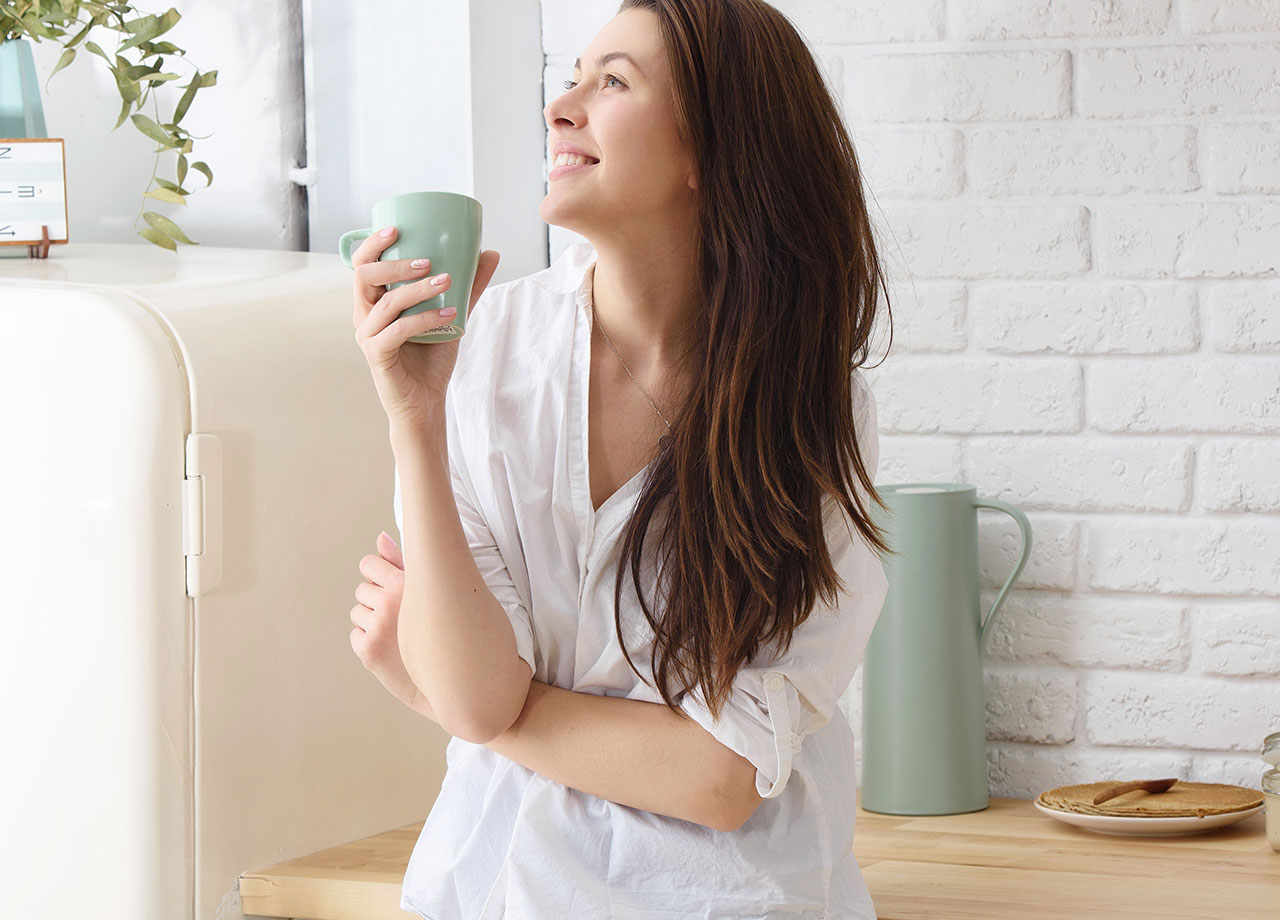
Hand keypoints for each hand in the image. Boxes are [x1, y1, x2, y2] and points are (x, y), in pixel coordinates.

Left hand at [350, 530, 427, 713]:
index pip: (368, 564)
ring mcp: (377, 628)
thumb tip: (380, 537)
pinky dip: (368, 640)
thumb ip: (401, 562)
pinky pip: (355, 635)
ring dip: (371, 620)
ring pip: (357, 612)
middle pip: (362, 590)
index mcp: (407, 585)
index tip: (387, 584)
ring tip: (396, 632)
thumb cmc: (441, 629)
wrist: (447, 678)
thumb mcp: (427, 592)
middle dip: (375, 600)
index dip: (375, 573)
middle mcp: (390, 604)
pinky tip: (390, 647)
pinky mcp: (368, 650)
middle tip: (399, 616)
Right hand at [351, 226, 500, 427]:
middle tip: (429, 261)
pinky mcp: (377, 355)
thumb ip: (468, 286)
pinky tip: (450, 314)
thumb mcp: (453, 314)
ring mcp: (367, 336)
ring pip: (386, 303)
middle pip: (365, 277)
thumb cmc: (431, 358)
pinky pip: (398, 330)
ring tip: (447, 281)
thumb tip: (491, 253)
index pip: (363, 264)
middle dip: (396, 264)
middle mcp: (364, 315)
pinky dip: (425, 319)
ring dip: (418, 289)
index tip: (396, 229)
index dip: (373, 244)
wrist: (426, 402)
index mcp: (374, 301)